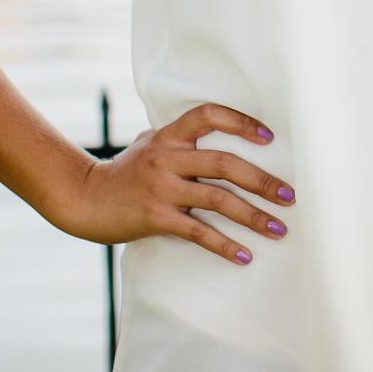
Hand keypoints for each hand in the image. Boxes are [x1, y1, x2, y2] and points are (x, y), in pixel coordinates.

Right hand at [49, 102, 294, 264]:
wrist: (82, 198)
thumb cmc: (122, 172)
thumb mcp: (147, 144)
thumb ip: (177, 138)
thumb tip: (211, 130)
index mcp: (169, 135)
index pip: (209, 115)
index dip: (241, 122)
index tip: (270, 137)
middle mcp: (167, 157)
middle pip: (224, 162)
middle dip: (262, 179)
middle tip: (290, 195)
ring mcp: (161, 187)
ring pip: (217, 199)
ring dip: (252, 215)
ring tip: (278, 228)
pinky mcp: (155, 217)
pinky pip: (197, 231)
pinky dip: (224, 245)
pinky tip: (244, 255)